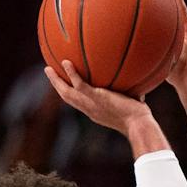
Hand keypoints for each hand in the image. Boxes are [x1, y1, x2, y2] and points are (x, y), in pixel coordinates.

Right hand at [41, 59, 161, 142]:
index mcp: (95, 112)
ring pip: (67, 92)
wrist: (138, 125)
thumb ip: (131, 94)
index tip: (65, 85)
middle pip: (67, 97)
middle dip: (56, 85)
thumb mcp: (133, 105)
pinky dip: (71, 73)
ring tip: (47, 68)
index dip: (70, 93)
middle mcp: (89, 109)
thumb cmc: (140, 119)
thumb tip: (139, 84)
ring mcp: (91, 104)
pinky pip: (79, 84)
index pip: (78, 102)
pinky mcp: (96, 98)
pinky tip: (65, 62)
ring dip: (56, 80)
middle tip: (49, 73)